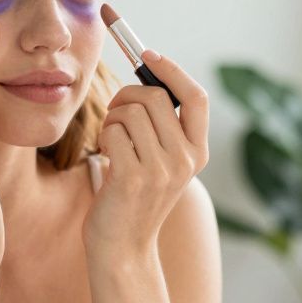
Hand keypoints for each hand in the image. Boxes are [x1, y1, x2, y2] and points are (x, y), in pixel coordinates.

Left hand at [85, 50, 209, 252]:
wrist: (122, 247)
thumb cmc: (134, 197)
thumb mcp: (161, 161)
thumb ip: (163, 125)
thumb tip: (149, 69)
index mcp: (198, 153)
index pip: (196, 97)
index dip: (172, 70)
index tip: (148, 55)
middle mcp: (186, 161)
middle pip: (155, 97)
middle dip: (127, 96)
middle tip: (115, 114)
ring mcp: (161, 170)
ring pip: (130, 112)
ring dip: (112, 120)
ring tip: (111, 142)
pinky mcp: (133, 178)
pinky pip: (114, 132)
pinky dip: (103, 138)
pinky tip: (105, 157)